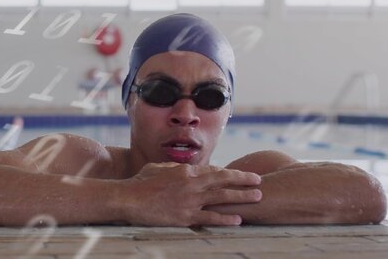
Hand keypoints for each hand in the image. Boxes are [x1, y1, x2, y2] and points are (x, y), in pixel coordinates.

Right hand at [119, 163, 261, 226]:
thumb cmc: (140, 182)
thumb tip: (184, 168)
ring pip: (222, 197)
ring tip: (257, 197)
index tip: (239, 175)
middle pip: (223, 181)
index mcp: (185, 171)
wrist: (129, 199)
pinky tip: (238, 220)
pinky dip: (226, 219)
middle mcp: (192, 184)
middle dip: (243, 180)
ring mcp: (190, 201)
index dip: (228, 173)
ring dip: (242, 197)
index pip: (212, 170)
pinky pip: (210, 218)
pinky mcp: (186, 216)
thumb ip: (175, 168)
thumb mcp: (158, 168)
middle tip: (258, 181)